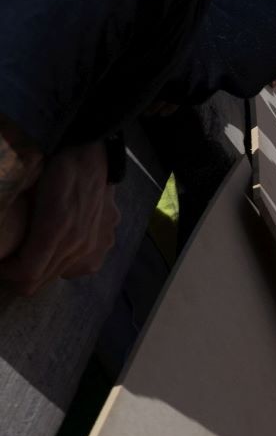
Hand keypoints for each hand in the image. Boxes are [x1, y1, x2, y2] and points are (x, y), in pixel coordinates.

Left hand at [0, 142, 119, 295]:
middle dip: (21, 272)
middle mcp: (80, 245)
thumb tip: (1, 249)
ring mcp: (96, 244)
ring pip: (60, 276)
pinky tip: (63, 245)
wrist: (88, 153)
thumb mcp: (24, 195)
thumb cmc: (51, 171)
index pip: (25, 275)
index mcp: (55, 232)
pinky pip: (82, 267)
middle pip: (41, 282)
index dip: (5, 270)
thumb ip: (17, 227)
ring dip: (42, 268)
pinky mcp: (106, 240)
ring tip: (34, 249)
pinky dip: (67, 263)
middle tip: (12, 257)